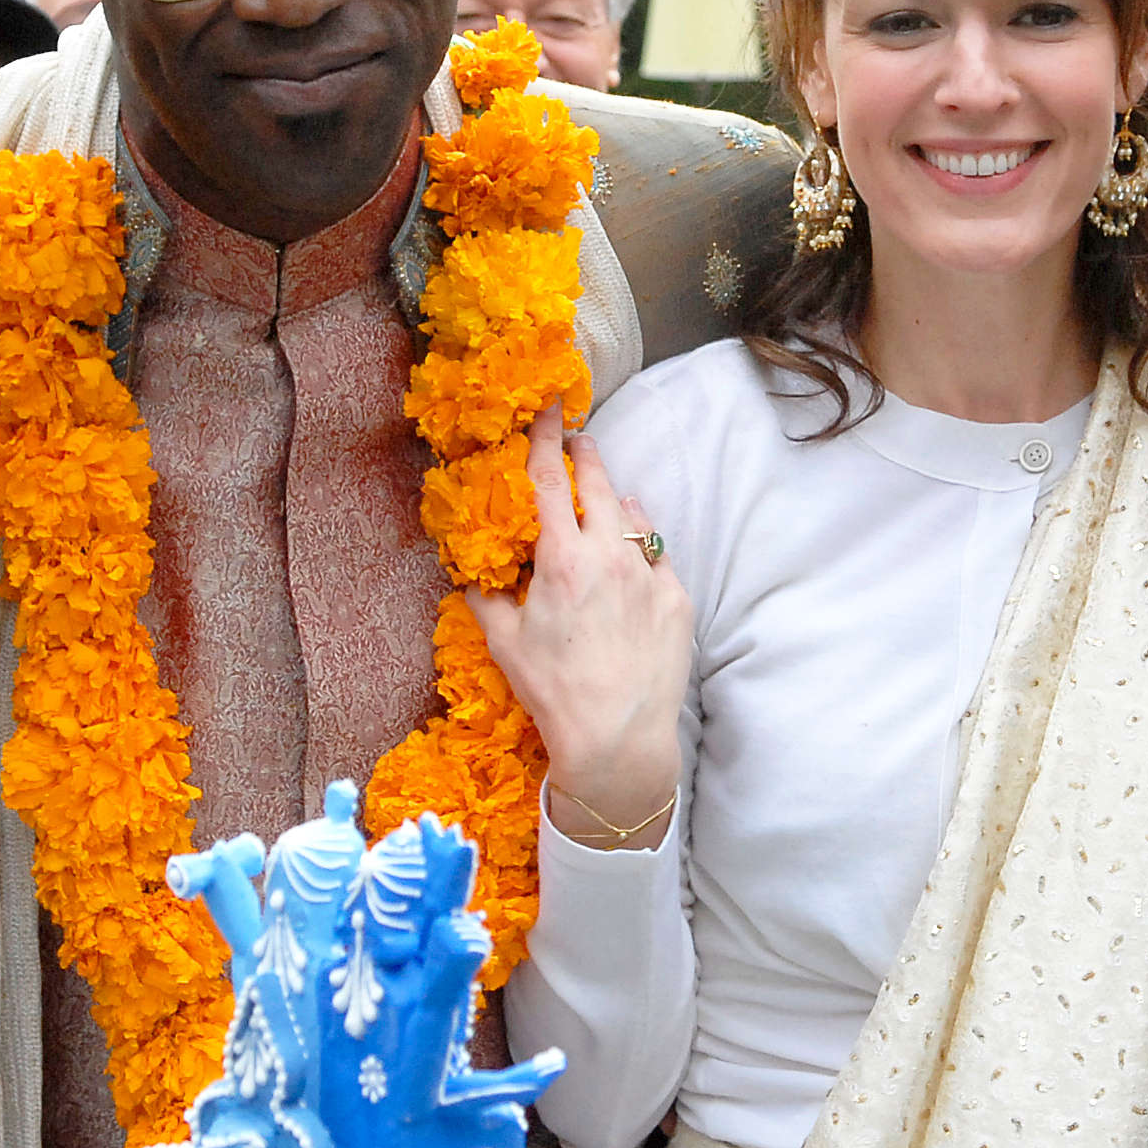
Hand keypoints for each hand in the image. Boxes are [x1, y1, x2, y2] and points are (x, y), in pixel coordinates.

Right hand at [467, 402, 692, 848]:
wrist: (618, 738)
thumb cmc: (553, 692)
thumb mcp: (505, 643)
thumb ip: (487, 598)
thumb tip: (471, 576)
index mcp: (562, 558)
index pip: (549, 479)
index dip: (544, 438)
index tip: (547, 410)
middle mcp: (610, 554)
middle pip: (599, 482)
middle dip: (584, 454)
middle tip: (575, 441)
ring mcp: (649, 573)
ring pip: (632, 513)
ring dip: (614, 499)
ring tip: (602, 502)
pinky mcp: (677, 597)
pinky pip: (656, 553)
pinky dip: (640, 543)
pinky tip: (630, 552)